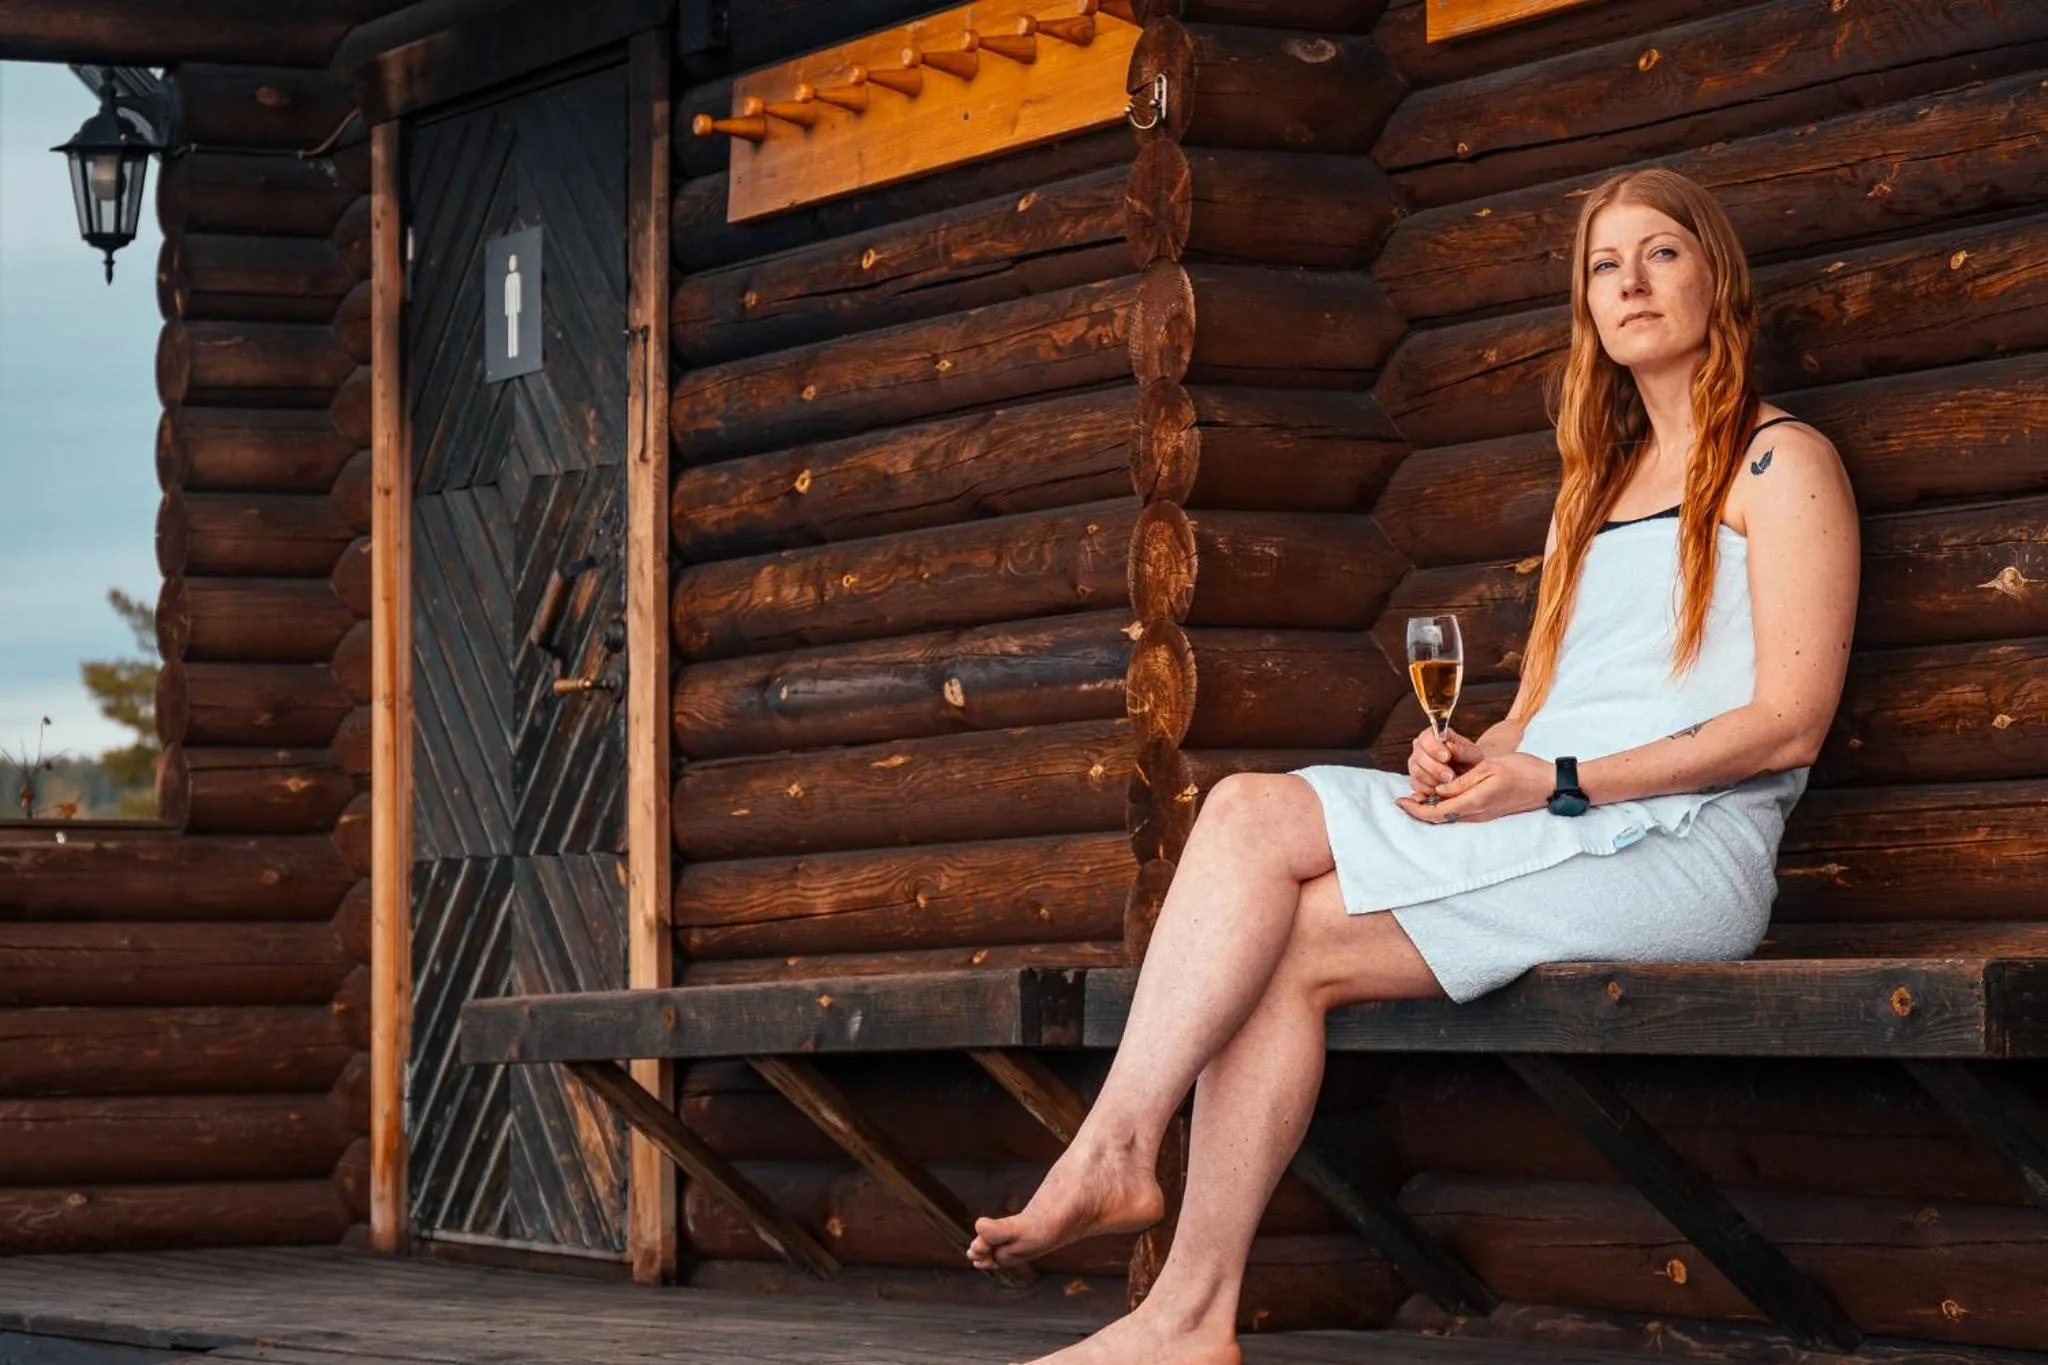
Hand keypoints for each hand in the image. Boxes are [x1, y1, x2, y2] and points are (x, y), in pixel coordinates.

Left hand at [1396, 751, 1554, 824]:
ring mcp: (1484, 815)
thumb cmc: (1523, 771)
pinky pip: (1461, 814)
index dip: (1416, 810)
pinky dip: (1446, 807)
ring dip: (1431, 809)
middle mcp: (1478, 814)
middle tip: (1402, 800)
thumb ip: (1463, 781)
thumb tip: (1439, 791)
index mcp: (1475, 802)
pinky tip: (1440, 796)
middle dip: (1419, 811)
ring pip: (1450, 817)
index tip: (1400, 801)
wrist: (1550, 784)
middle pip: (1441, 818)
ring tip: (1416, 797)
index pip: (1437, 813)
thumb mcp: (1490, 768)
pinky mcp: (1490, 812)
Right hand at [1408, 726, 1483, 794]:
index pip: (1426, 737)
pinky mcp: (1415, 780)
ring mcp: (1416, 764)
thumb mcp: (1473, 755)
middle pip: (1419, 756)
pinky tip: (1441, 791)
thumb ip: (1462, 750)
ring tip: (1449, 784)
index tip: (1447, 757)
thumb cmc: (1471, 761)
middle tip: (1450, 776)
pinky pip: (1417, 786)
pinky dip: (1429, 790)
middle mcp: (1421, 748)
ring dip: (1433, 780)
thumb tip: (1449, 746)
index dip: (1434, 748)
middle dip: (1435, 768)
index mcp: (1433, 735)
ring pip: (1417, 772)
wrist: (1470, 775)